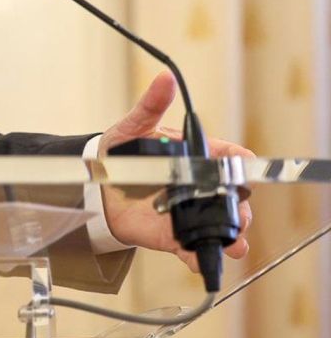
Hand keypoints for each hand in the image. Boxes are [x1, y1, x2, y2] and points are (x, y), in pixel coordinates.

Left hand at [99, 70, 253, 272]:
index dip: (240, 163)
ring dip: (232, 236)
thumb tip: (165, 78)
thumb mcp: (133, 126)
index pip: (229, 158)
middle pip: (233, 198)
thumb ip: (151, 105)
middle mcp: (198, 187)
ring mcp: (188, 212)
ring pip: (221, 227)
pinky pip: (193, 249)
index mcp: (195, 156)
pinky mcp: (173, 236)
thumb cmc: (119, 152)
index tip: (244, 166)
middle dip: (242, 208)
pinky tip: (200, 259)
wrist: (93, 185)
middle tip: (240, 213)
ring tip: (233, 243)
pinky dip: (200, 257)